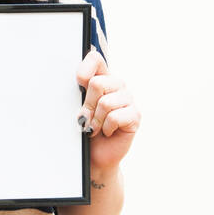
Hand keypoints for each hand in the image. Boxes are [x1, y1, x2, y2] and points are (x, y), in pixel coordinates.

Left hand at [75, 48, 140, 170]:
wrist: (95, 155)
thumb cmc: (86, 129)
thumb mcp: (79, 107)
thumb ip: (81, 92)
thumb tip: (81, 79)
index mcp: (102, 78)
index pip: (95, 59)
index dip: (84, 70)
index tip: (78, 85)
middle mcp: (117, 85)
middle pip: (97, 83)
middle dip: (87, 105)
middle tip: (86, 118)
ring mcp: (128, 99)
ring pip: (105, 102)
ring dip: (96, 120)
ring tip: (96, 127)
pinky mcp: (135, 116)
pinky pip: (115, 117)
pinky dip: (106, 128)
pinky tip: (108, 132)